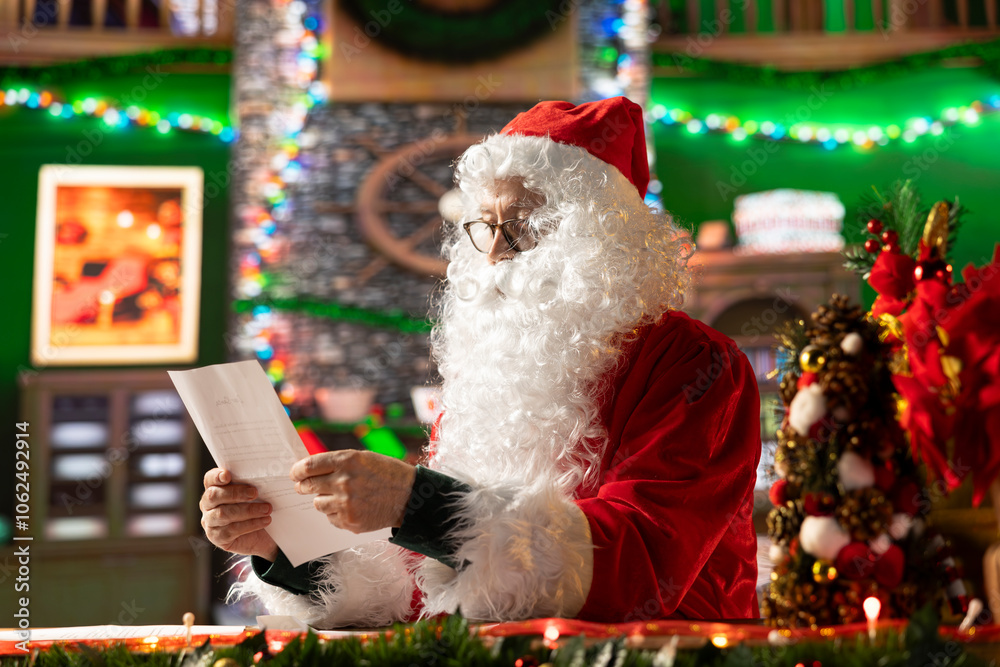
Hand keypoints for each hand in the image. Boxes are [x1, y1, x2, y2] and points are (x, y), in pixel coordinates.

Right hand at [199, 468, 278, 560]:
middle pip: (214, 495)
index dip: (216, 476)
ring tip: (267, 509)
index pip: (209, 479)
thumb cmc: (257, 507)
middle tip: (255, 493)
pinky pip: (231, 530)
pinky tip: (264, 521)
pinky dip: (251, 524)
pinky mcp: (217, 537)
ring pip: (223, 514)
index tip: (227, 475)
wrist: (264, 534)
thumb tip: (262, 474)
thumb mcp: (255, 494)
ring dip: (248, 510)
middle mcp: (208, 505)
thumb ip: (251, 484)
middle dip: (236, 493)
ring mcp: (210, 522)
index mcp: (214, 489)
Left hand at [290, 450, 415, 533]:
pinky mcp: (350, 521)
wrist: (409, 496)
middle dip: (302, 486)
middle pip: (308, 486)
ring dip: (323, 500)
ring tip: (340, 497)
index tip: (294, 474)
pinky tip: (351, 507)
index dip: (296, 471)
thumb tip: (308, 470)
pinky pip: (330, 518)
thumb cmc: (386, 473)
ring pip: (317, 504)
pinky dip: (336, 513)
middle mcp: (344, 481)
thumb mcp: (362, 458)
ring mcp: (346, 504)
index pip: (308, 466)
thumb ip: (336, 463)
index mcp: (346, 461)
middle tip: (304, 487)